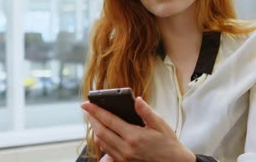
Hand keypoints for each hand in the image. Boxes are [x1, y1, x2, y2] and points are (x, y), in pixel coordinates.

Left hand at [81, 97, 195, 161]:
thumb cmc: (168, 143)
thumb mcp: (160, 125)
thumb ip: (146, 112)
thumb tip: (136, 100)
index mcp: (134, 137)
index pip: (108, 120)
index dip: (95, 111)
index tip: (86, 104)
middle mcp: (126, 148)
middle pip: (100, 131)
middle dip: (92, 119)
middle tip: (87, 109)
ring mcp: (124, 157)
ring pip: (101, 142)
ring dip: (95, 129)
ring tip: (94, 118)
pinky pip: (107, 150)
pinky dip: (101, 140)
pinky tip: (103, 132)